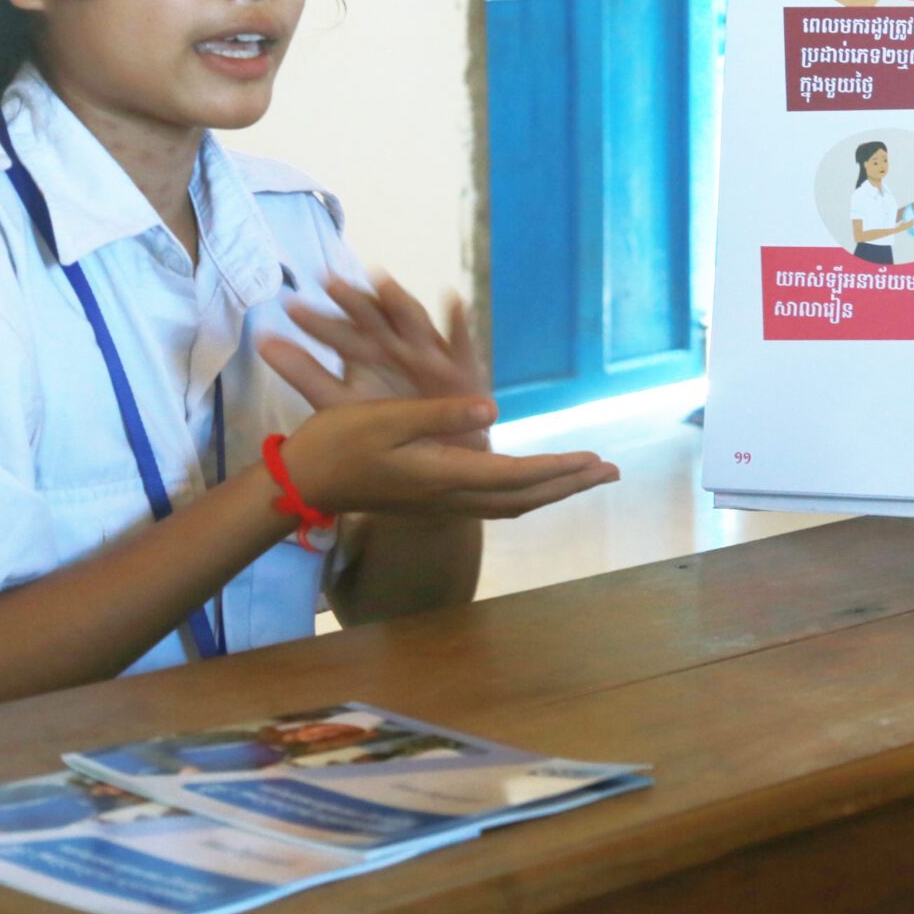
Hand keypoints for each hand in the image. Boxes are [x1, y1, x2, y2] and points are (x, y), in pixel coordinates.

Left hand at [272, 278, 490, 452]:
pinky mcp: (462, 367)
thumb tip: (260, 341)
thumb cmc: (384, 423)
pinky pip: (461, 342)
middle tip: (329, 282)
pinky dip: (458, 321)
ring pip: (414, 322)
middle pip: (373, 318)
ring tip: (382, 281)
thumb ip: (304, 372)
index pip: (340, 331)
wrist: (435, 455)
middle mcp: (396, 346)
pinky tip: (453, 300)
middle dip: (353, 301)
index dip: (317, 320)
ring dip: (399, 301)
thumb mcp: (339, 401)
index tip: (289, 306)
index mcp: (366, 353)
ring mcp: (429, 354)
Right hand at [276, 396, 618, 519]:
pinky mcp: (433, 501)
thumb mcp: (386, 419)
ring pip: (511, 504)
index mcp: (443, 475)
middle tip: (612, 472)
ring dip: (552, 491)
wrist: (301, 481)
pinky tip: (533, 484)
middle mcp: (450, 496)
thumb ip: (439, 415)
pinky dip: (524, 493)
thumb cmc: (337, 442)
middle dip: (571, 484)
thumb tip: (492, 409)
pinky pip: (493, 503)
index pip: (517, 476)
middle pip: (525, 497)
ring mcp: (441, 503)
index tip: (597, 460)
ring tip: (585, 477)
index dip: (560, 468)